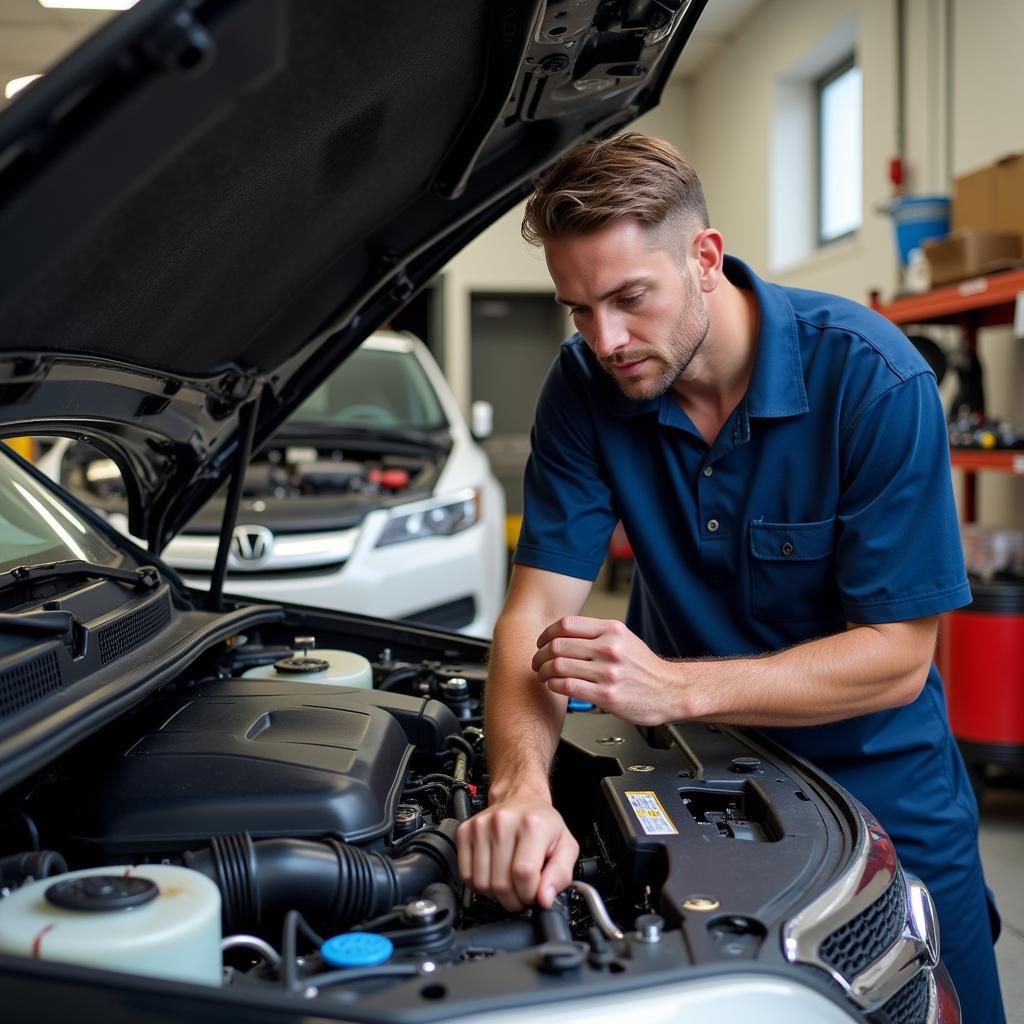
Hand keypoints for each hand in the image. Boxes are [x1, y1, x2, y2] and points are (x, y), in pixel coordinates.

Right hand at [456, 792, 578, 911]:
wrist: (520, 798)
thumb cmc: (542, 824)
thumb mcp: (566, 846)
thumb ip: (561, 874)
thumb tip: (545, 899)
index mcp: (532, 824)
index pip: (524, 875)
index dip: (529, 894)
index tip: (534, 894)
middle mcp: (503, 822)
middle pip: (501, 883)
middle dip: (513, 899)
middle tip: (522, 892)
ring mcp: (480, 826)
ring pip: (482, 883)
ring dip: (496, 894)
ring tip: (508, 883)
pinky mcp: (465, 832)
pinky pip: (466, 875)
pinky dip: (479, 884)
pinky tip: (493, 875)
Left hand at [532, 616, 679, 725]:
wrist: (670, 691)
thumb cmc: (645, 667)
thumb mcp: (623, 639)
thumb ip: (596, 634)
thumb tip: (562, 634)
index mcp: (612, 630)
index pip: (566, 625)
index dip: (546, 634)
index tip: (541, 642)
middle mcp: (609, 648)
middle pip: (558, 645)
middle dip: (540, 654)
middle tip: (537, 661)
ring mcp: (608, 672)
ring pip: (558, 665)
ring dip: (544, 671)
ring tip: (543, 675)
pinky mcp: (606, 695)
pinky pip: (567, 686)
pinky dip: (554, 685)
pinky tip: (555, 686)